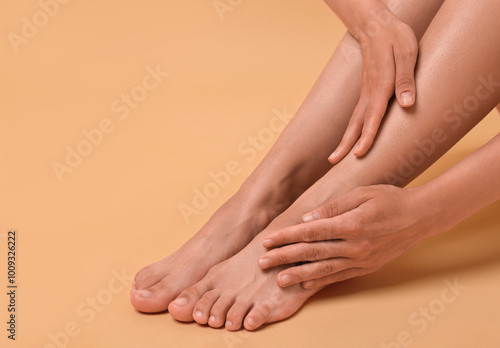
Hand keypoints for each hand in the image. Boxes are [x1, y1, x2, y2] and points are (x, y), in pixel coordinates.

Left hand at [259, 185, 433, 288]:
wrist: (421, 217)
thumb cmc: (390, 199)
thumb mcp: (361, 194)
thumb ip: (333, 207)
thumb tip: (308, 219)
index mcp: (351, 224)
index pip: (310, 232)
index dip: (286, 236)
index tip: (267, 240)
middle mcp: (354, 246)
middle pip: (312, 252)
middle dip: (284, 257)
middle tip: (263, 262)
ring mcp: (361, 259)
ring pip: (323, 269)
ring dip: (298, 275)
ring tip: (279, 279)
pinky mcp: (366, 267)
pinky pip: (339, 276)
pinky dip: (320, 281)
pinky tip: (305, 285)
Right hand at [329, 12, 418, 163]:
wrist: (377, 26)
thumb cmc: (395, 38)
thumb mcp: (407, 52)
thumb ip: (406, 78)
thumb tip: (406, 105)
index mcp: (381, 84)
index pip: (373, 115)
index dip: (367, 135)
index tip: (359, 153)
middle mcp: (369, 91)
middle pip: (356, 122)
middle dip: (345, 143)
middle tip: (334, 162)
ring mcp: (365, 91)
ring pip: (354, 119)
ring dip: (345, 139)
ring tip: (335, 157)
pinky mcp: (366, 91)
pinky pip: (357, 114)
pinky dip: (351, 129)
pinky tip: (350, 138)